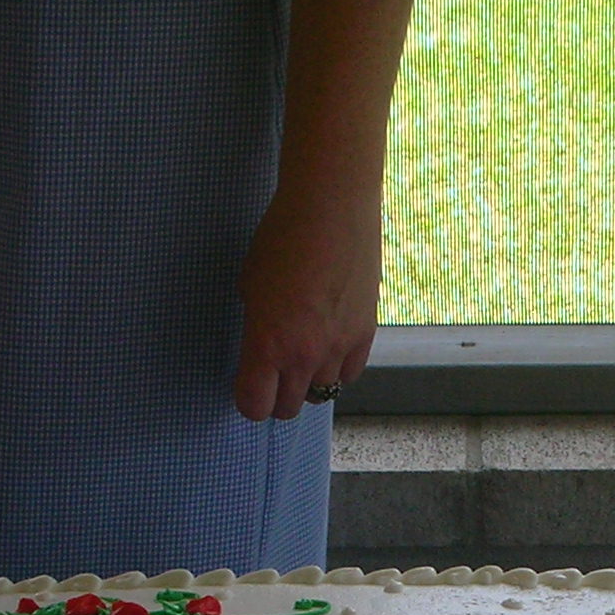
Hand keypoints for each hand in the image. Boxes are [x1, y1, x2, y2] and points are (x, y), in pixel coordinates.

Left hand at [233, 190, 378, 421]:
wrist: (332, 206)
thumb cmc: (281, 237)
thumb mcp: (250, 285)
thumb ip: (256, 327)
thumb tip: (263, 347)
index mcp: (267, 344)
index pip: (255, 406)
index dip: (248, 401)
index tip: (248, 387)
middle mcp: (305, 355)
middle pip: (289, 408)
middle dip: (276, 397)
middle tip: (272, 375)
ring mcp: (339, 347)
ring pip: (322, 392)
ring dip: (308, 381)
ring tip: (302, 355)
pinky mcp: (366, 333)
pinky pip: (350, 373)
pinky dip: (337, 368)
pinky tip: (329, 346)